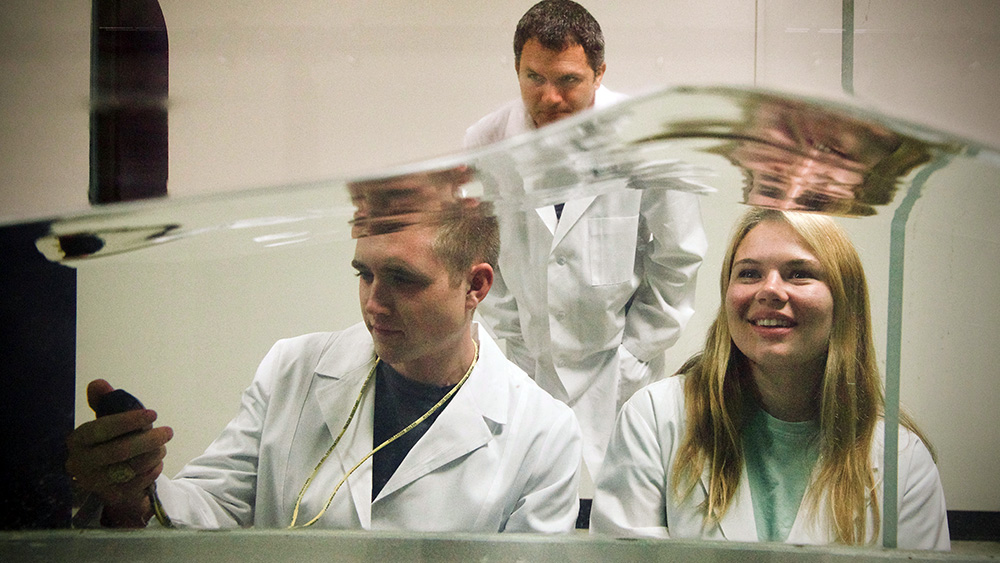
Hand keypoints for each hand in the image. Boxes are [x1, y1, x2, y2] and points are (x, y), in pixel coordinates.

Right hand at [65, 379, 172, 524]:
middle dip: (148, 440)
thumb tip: (98, 383)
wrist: (109, 481)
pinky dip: (153, 469)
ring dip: (153, 454)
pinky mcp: (113, 497)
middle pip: (119, 451)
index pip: (100, 429)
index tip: (152, 414)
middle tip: (168, 432)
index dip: (127, 421)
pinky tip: (156, 462)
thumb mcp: (106, 422)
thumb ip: (104, 402)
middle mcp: (80, 464)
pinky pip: (140, 482)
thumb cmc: (109, 443)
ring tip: (162, 446)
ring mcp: (96, 483)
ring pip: (132, 467)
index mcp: (76, 441)